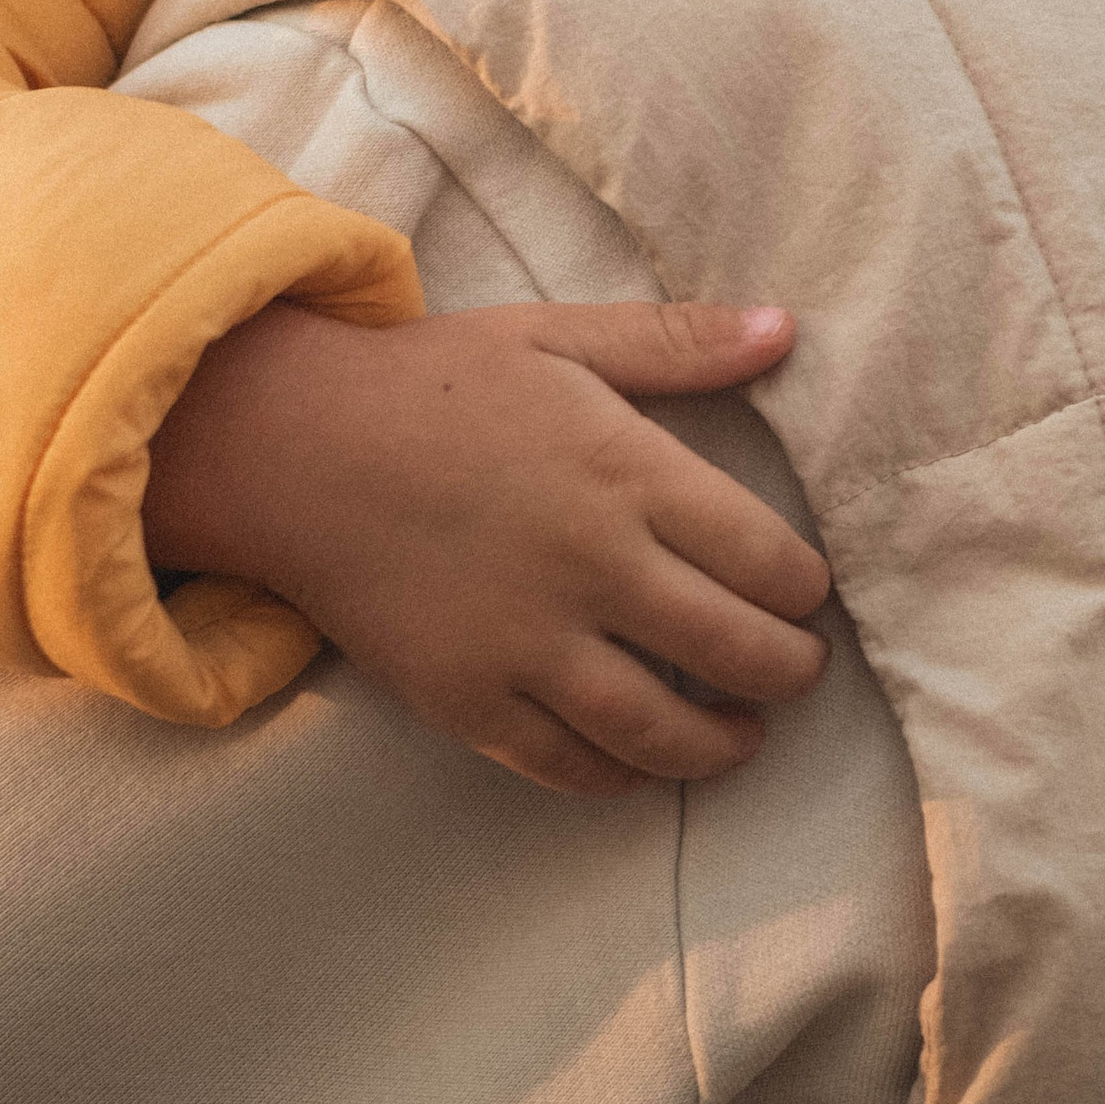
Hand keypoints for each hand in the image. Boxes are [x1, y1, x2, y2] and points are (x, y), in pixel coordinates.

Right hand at [141, 297, 832, 795]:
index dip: (804, 588)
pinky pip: (567, 765)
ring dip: (723, 744)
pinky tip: (644, 762)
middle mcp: (591, 568)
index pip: (764, 557)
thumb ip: (679, 340)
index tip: (808, 592)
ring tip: (746, 734)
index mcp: (625, 472)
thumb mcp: (560, 336)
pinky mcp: (470, 700)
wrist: (296, 447)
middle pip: (732, 651)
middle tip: (801, 670)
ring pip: (661, 730)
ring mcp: (528, 644)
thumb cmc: (435, 383)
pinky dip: (621, 775)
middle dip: (789, 671)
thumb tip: (788, 328)